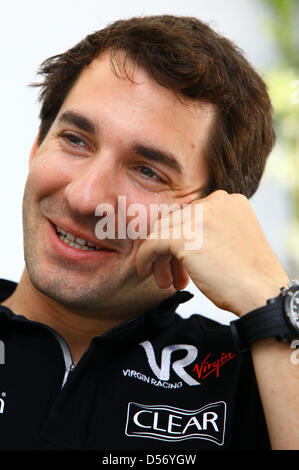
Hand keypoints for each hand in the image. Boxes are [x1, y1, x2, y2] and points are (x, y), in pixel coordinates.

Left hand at [136, 190, 289, 316]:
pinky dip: (145, 258)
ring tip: (165, 280)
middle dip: (170, 250)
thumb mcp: (232, 240)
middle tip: (171, 275)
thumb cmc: (249, 277)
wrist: (261, 294)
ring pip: (162, 232)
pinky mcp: (184, 235)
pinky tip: (144, 271)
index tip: (181, 262)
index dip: (181, 240)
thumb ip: (210, 230)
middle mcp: (215, 201)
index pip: (190, 215)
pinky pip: (152, 244)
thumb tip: (177, 237)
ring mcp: (199, 216)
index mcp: (228, 200)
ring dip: (160, 257)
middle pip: (175, 222)